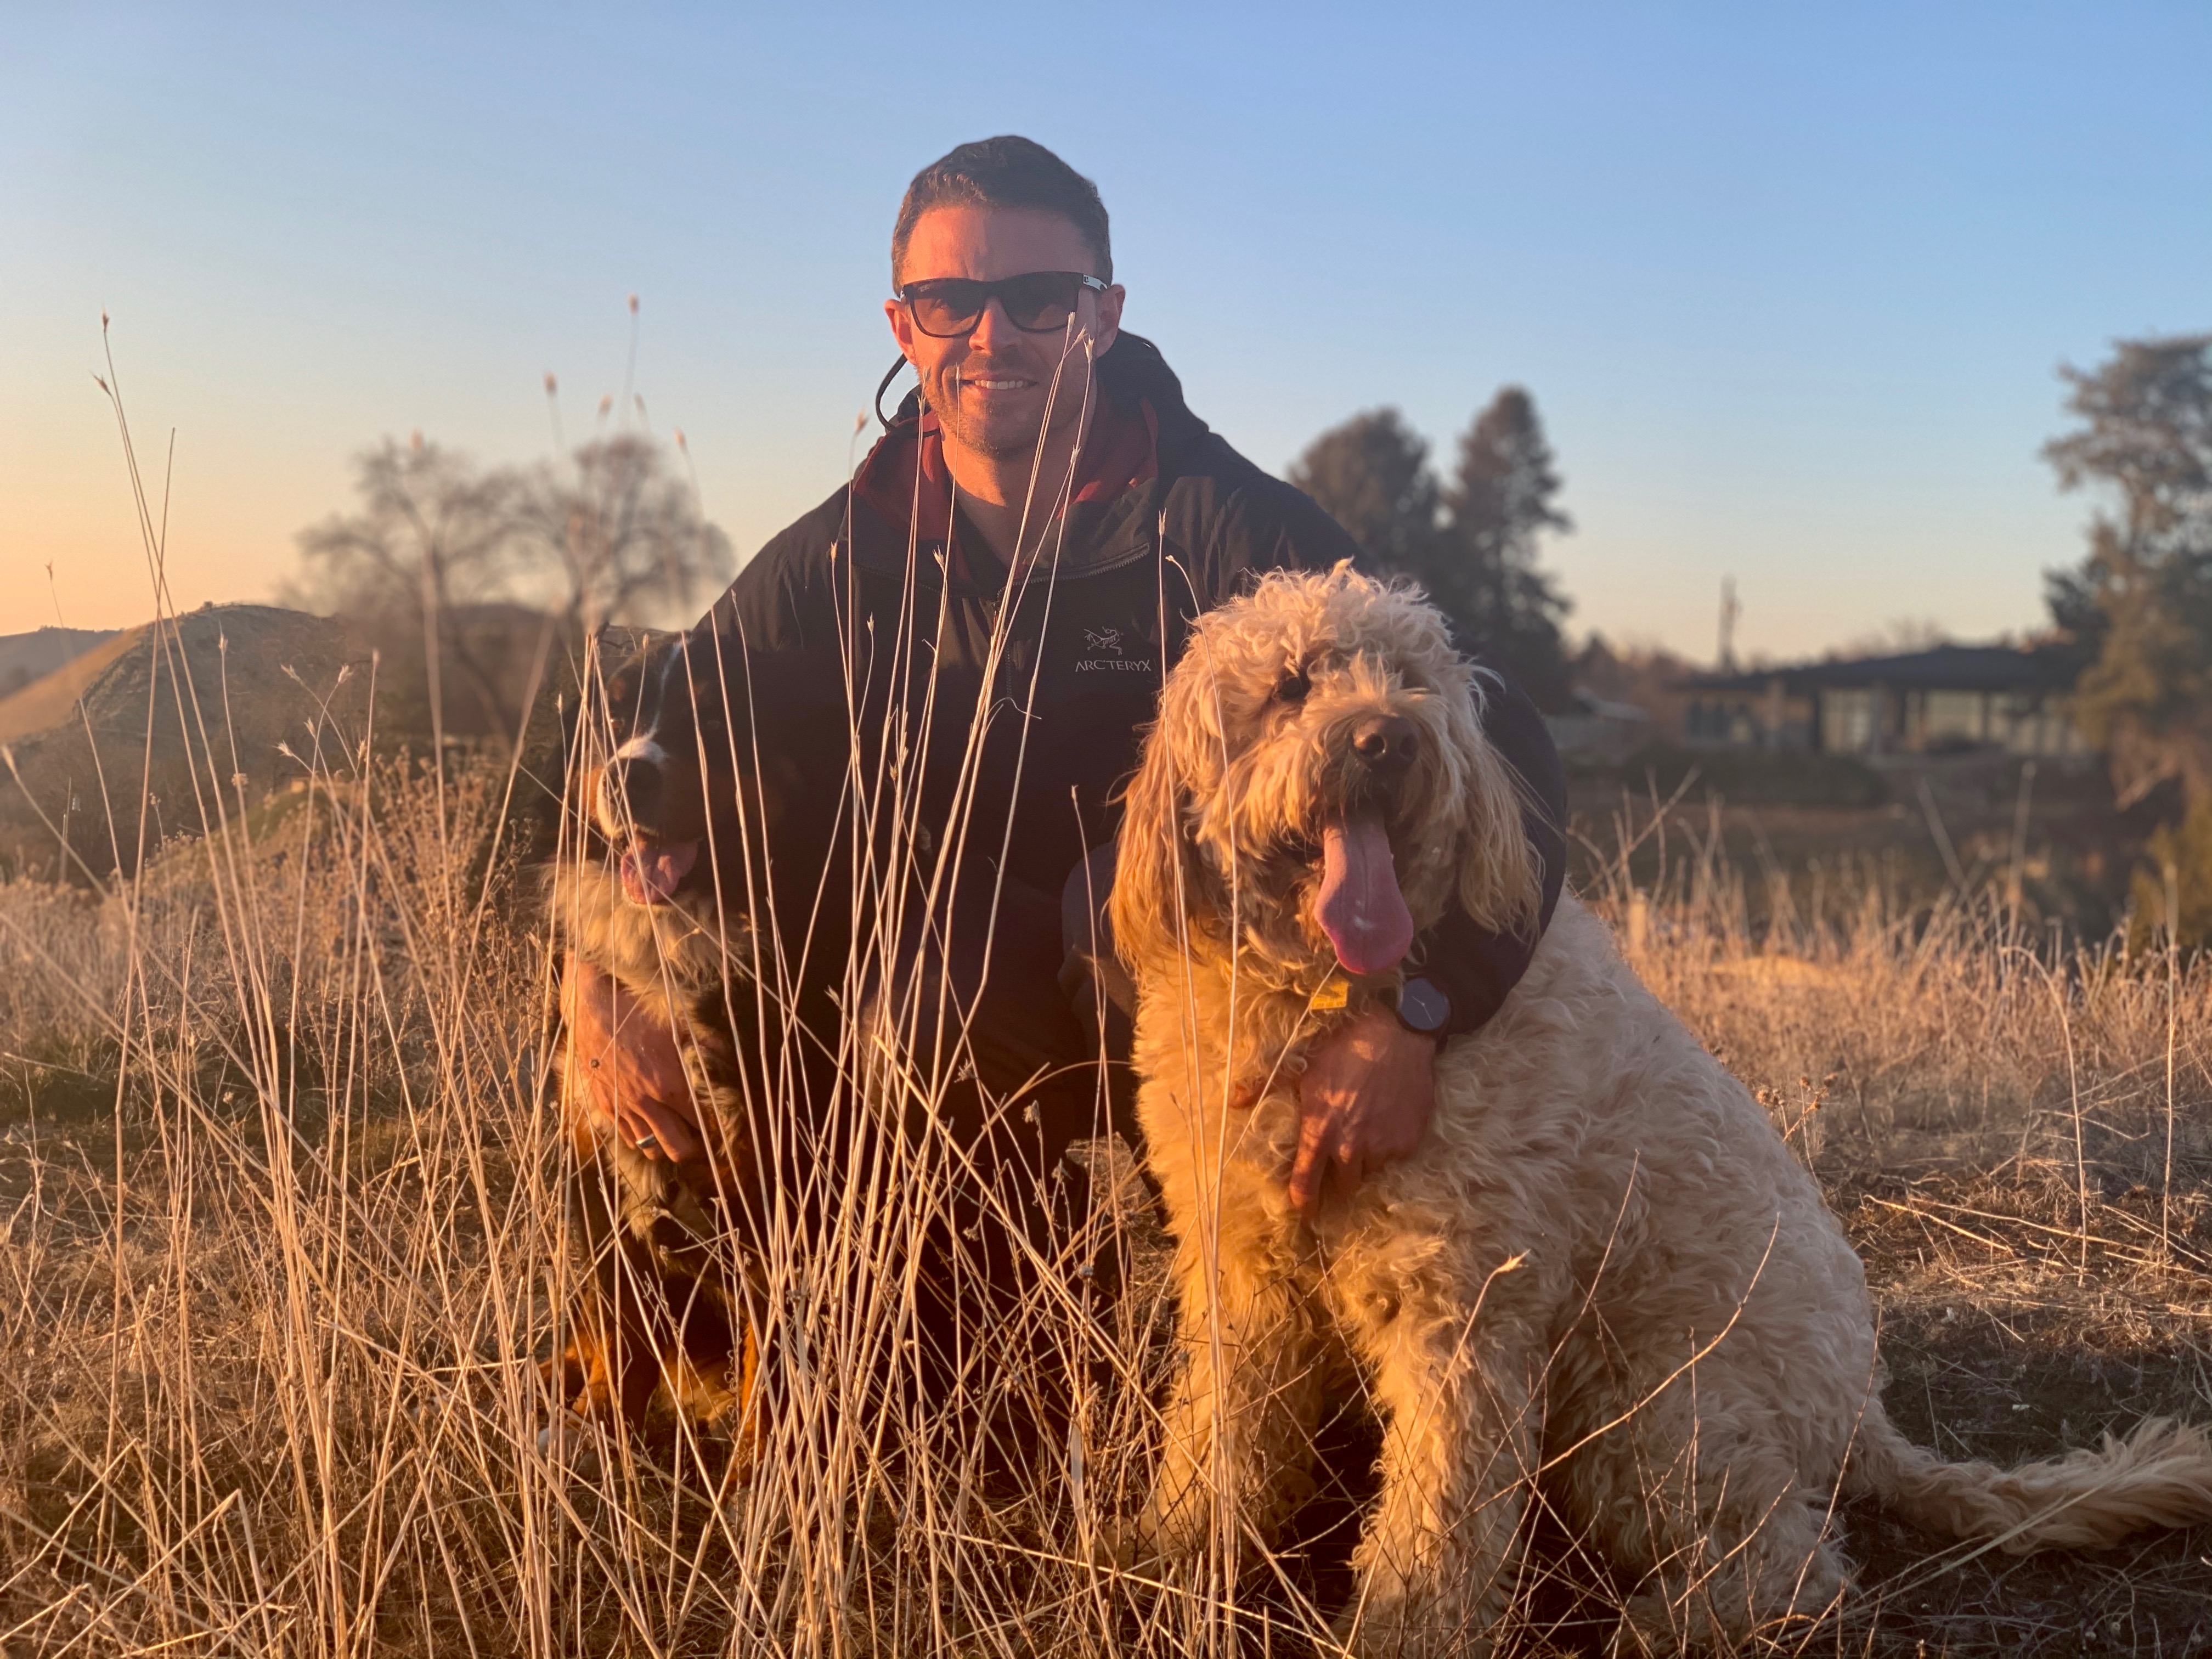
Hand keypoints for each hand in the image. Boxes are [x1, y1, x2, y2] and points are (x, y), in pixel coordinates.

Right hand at [560, 956, 702, 1162]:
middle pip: (678, 1148)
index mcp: (670, 1084)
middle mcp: (647, 1103)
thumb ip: (708, 1042)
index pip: (700, 1122)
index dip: (714, 1126)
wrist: (593, 1009)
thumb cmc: (638, 1013)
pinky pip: (627, 1137)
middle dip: (695, 1147)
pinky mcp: (606, 1106)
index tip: (720, 1123)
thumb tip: (729, 1053)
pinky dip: (641, 1138)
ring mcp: (624, 1108)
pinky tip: (651, 1126)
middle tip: (702, 1137)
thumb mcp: (679, 1023)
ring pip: (651, 1148)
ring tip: (677, 1133)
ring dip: (666, 1145)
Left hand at [1283, 1007, 1438, 1219]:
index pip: (1305, 1186)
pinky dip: (1390, 1145)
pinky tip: (1387, 1119)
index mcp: (1319, 1133)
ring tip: (1365, 1130)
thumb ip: (1265, 1086)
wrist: (1396, 1034)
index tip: (1305, 1210)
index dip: (1303, 1203)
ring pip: (1371, 1170)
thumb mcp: (1300, 1065)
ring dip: (1366, 1159)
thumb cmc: (1343, 1048)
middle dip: (1340, 1177)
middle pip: (1343, 1186)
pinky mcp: (1408, 1143)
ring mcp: (1382, 1148)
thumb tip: (1234, 1101)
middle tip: (1341, 1157)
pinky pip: (1395, 1156)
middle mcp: (1350, 1148)